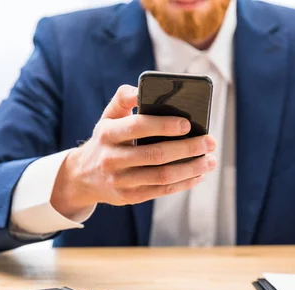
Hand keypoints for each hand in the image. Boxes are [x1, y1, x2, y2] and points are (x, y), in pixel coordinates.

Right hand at [51, 85, 216, 215]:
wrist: (84, 176)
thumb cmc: (106, 140)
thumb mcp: (108, 117)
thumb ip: (123, 98)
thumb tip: (141, 88)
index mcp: (108, 133)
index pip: (138, 127)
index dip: (164, 125)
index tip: (188, 123)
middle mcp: (112, 158)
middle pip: (156, 154)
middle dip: (188, 148)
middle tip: (210, 141)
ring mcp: (121, 180)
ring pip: (163, 176)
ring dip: (191, 168)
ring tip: (210, 160)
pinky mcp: (130, 197)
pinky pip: (162, 190)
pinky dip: (184, 183)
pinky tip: (198, 174)